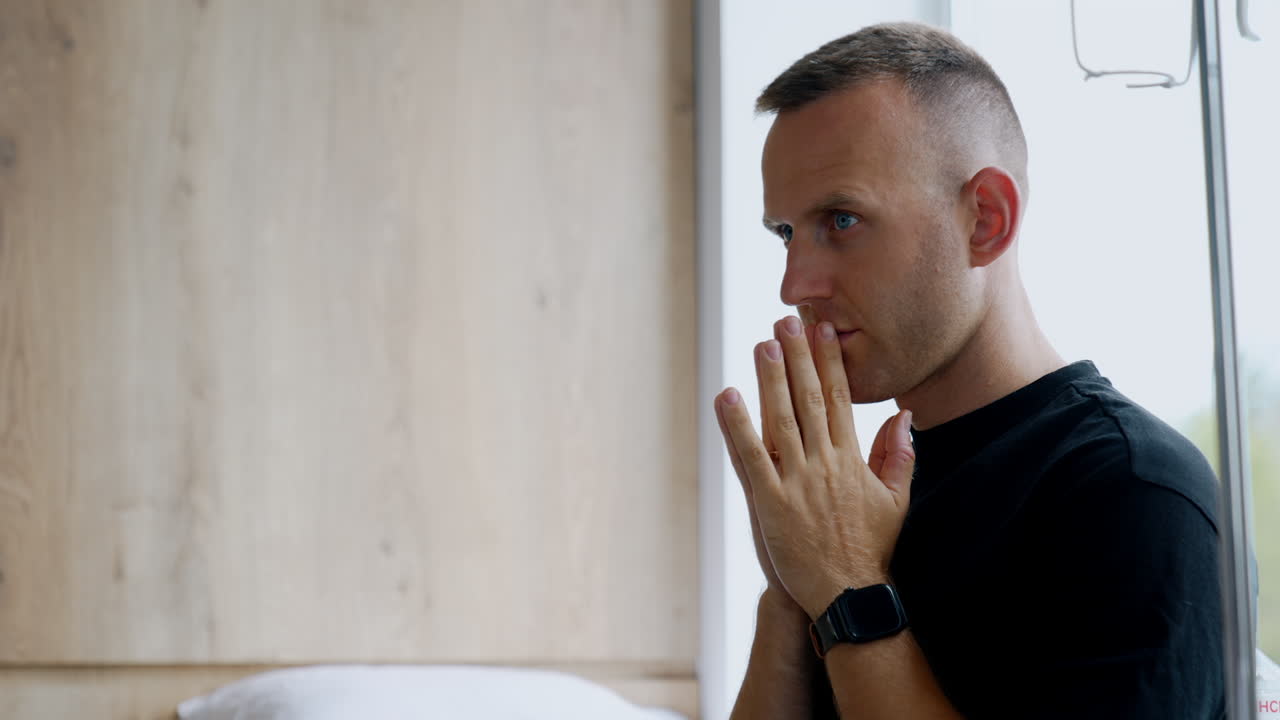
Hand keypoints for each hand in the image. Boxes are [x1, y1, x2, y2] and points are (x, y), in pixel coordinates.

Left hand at [716, 315, 915, 619]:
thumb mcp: (895, 500)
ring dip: (770, 379)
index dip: (829, 362)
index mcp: (853, 459)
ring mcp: (796, 483)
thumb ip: (899, 456)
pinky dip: (737, 426)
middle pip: (808, 400)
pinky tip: (726, 396)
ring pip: (780, 420)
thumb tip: (903, 416)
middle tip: (787, 321)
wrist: (850, 595)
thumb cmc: (872, 549)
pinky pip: (750, 457)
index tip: (822, 331)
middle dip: (798, 357)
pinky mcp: (770, 504)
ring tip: (762, 344)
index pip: (839, 399)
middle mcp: (825, 464)